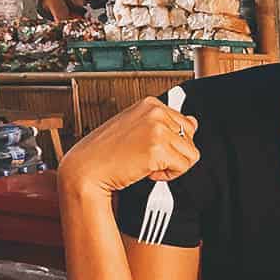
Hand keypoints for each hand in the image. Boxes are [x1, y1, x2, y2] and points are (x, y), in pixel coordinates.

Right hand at [58, 96, 199, 196]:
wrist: (86, 170)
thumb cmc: (107, 152)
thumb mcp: (138, 129)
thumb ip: (165, 124)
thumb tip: (194, 122)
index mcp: (151, 104)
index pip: (186, 124)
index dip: (170, 143)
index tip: (148, 147)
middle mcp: (156, 112)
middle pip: (191, 139)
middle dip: (173, 154)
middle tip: (147, 157)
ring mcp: (157, 128)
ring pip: (191, 154)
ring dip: (172, 166)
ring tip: (147, 163)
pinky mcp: (158, 148)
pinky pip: (184, 167)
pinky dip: (168, 176)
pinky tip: (146, 170)